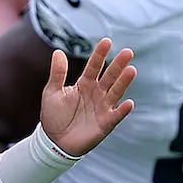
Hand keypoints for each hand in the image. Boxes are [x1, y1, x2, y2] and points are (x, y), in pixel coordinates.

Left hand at [37, 36, 134, 157]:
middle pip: (109, 77)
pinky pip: (116, 115)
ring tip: (131, 70)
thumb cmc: (53, 116)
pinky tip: (128, 103)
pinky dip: (122, 110)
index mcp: (84, 84)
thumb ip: (57, 73)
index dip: (100, 55)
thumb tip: (58, 51)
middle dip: (118, 65)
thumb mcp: (52, 92)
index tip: (107, 41)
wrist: (53, 142)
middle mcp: (96, 93)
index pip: (94, 66)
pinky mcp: (105, 123)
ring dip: (123, 82)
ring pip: (115, 92)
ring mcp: (102, 108)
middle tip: (128, 52)